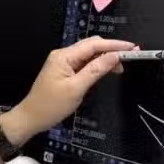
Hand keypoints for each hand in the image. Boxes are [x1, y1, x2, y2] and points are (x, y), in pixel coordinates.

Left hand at [1, 37, 134, 144]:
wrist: (31, 118)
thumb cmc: (51, 106)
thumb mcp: (76, 89)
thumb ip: (95, 70)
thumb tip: (114, 56)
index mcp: (64, 56)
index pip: (93, 45)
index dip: (114, 45)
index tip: (131, 47)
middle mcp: (63, 55)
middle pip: (91, 46)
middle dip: (111, 49)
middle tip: (130, 56)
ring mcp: (63, 62)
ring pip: (89, 54)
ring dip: (105, 58)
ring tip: (121, 66)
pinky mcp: (64, 71)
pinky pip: (84, 63)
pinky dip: (97, 65)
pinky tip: (107, 70)